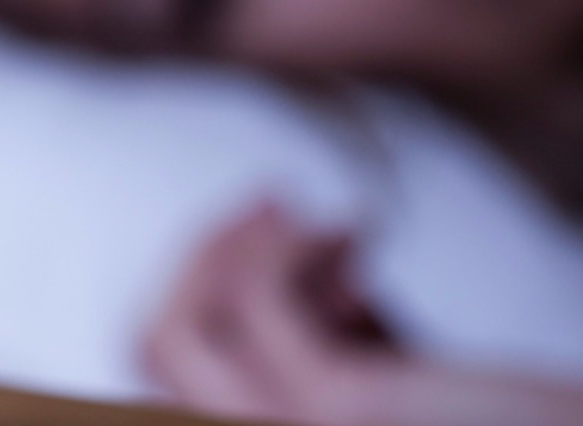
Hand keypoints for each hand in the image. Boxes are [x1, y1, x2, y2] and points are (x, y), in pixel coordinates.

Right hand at [142, 199, 582, 425]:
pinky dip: (294, 244)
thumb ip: (317, 325)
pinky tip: (353, 229)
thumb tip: (267, 234)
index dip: (187, 282)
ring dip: (243, 247)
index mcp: (253, 421)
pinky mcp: (323, 406)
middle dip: (201, 253)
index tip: (238, 230)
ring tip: (321, 227)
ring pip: (178, 324)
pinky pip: (257, 297)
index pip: (162, 362)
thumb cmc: (491, 416)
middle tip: (262, 211)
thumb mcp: (374, 375)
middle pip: (153, 340)